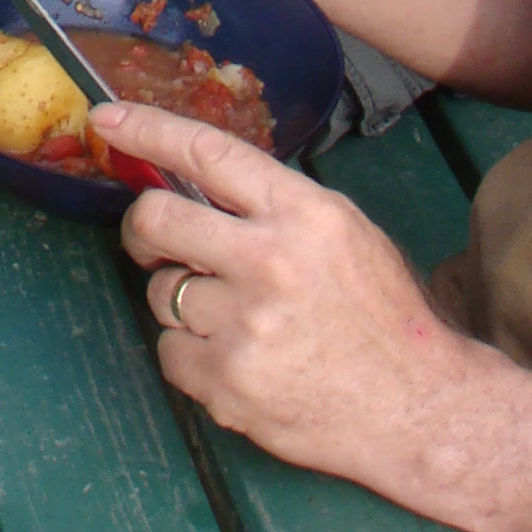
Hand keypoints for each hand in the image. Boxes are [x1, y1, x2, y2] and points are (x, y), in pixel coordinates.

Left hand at [108, 103, 482, 493]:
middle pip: (157, 218)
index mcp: (304, 214)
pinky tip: (238, 363)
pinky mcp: (228, 381)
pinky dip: (191, 357)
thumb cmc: (384, 318)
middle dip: (144, 229)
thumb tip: (196, 183)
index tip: (107, 121)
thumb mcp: (345, 234)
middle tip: (153, 242)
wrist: (424, 410)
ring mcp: (246, 324)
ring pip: (161, 292)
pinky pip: (170, 352)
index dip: (148, 129)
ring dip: (182, 303)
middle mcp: (270, 261)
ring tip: (236, 322)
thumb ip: (274, 207)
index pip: (207, 152)